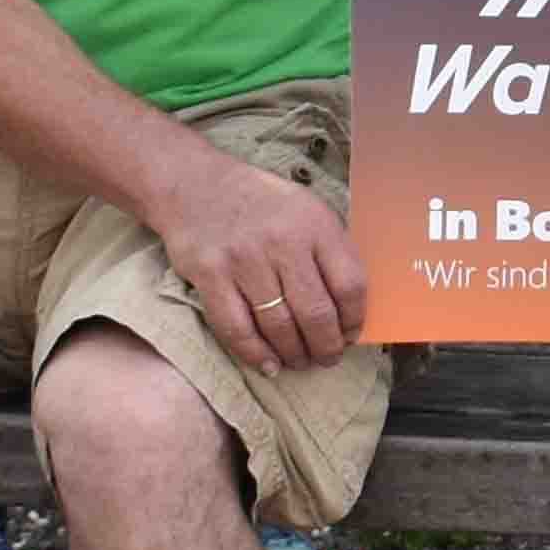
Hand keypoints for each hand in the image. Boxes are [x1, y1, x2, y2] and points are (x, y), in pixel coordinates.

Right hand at [153, 152, 370, 370]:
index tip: (351, 335)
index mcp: (315, 224)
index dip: (354, 320)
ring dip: (294, 354)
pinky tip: (267, 364)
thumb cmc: (260, 204)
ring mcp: (244, 259)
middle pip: (316, 313)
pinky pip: (237, 328)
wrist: (195, 184)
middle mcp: (282, 241)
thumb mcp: (307, 210)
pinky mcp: (210, 274)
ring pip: (278, 326)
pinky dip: (255, 354)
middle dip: (327, 347)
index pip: (350, 285)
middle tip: (328, 358)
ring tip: (300, 361)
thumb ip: (329, 252)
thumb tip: (349, 309)